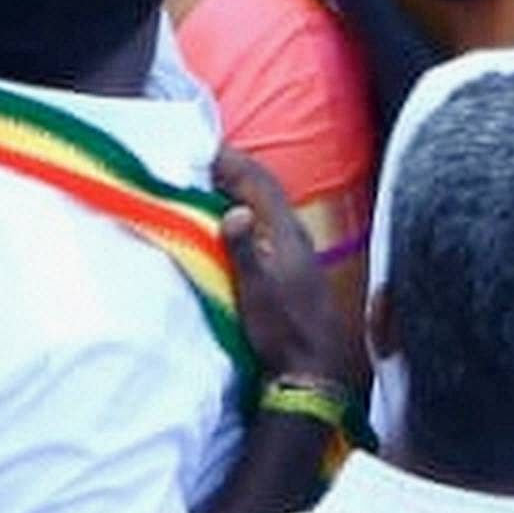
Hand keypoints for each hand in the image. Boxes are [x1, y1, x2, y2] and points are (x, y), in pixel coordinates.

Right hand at [214, 147, 351, 389]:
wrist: (311, 363)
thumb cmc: (283, 327)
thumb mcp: (256, 291)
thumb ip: (244, 251)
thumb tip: (233, 212)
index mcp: (286, 233)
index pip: (261, 183)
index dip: (236, 162)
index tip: (207, 149)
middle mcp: (293, 234)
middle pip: (263, 190)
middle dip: (235, 172)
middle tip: (202, 162)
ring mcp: (294, 250)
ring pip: (265, 208)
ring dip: (239, 193)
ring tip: (209, 186)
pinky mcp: (290, 266)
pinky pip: (265, 226)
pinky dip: (245, 214)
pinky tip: (230, 225)